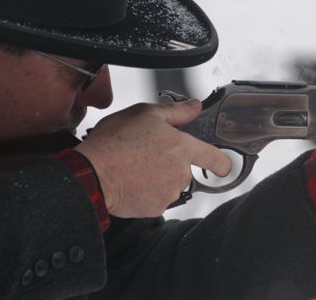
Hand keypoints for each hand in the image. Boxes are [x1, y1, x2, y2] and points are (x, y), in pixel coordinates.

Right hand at [74, 99, 230, 217]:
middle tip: (146, 154)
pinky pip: (156, 198)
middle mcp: (180, 172)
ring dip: (158, 178)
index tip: (223, 165)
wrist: (92, 174)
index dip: (221, 161)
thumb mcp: (144, 113)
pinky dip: (146, 192)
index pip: (214, 157)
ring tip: (135, 167)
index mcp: (181, 147)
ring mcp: (169, 192)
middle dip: (170, 163)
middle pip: (184, 169)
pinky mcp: (156, 208)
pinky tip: (131, 181)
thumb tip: (195, 106)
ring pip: (170, 184)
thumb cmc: (114, 142)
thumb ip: (175, 112)